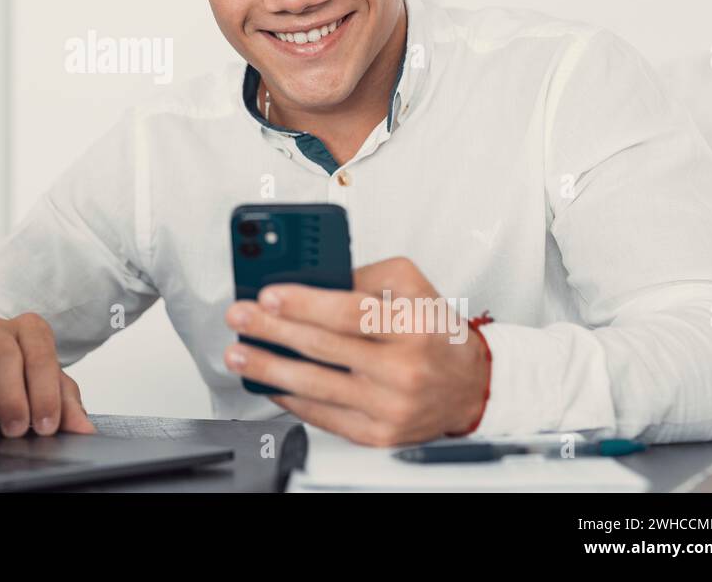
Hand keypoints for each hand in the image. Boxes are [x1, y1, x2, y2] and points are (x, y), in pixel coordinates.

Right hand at [0, 313, 96, 436]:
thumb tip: (83, 430)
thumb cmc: (26, 385)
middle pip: (1, 351)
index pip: (39, 352)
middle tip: (16, 428)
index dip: (44, 390)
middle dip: (11, 394)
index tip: (45, 424)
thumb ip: (67, 407)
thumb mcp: (51, 392)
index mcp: (29, 329)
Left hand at [223, 256, 488, 445]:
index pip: (348, 313)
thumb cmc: (437, 334)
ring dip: (269, 369)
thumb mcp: (413, 287)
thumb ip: (365, 276)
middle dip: (271, 331)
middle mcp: (403, 369)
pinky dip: (290, 400)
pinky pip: (323, 417)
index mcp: (413, 327)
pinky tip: (268, 384)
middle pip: (324, 348)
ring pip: (316, 387)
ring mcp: (390, 406)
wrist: (472, 387)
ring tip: (239, 354)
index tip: (268, 296)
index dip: (303, 304)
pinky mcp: (379, 434)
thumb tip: (311, 280)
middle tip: (240, 318)